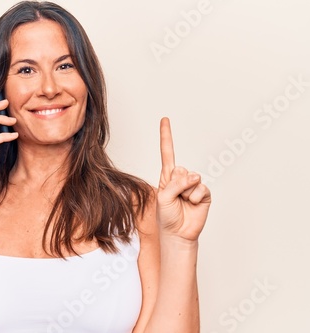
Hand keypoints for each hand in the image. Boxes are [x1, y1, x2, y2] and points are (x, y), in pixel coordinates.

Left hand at [157, 117, 210, 241]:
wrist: (178, 233)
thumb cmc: (167, 216)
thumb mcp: (163, 197)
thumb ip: (175, 183)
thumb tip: (194, 176)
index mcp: (167, 177)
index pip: (167, 152)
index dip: (166, 136)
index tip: (164, 119)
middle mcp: (180, 178)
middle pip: (180, 169)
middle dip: (177, 184)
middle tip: (175, 198)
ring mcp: (193, 185)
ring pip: (191, 179)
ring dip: (186, 193)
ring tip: (183, 203)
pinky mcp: (204, 194)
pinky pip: (201, 188)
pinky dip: (195, 197)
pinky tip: (192, 204)